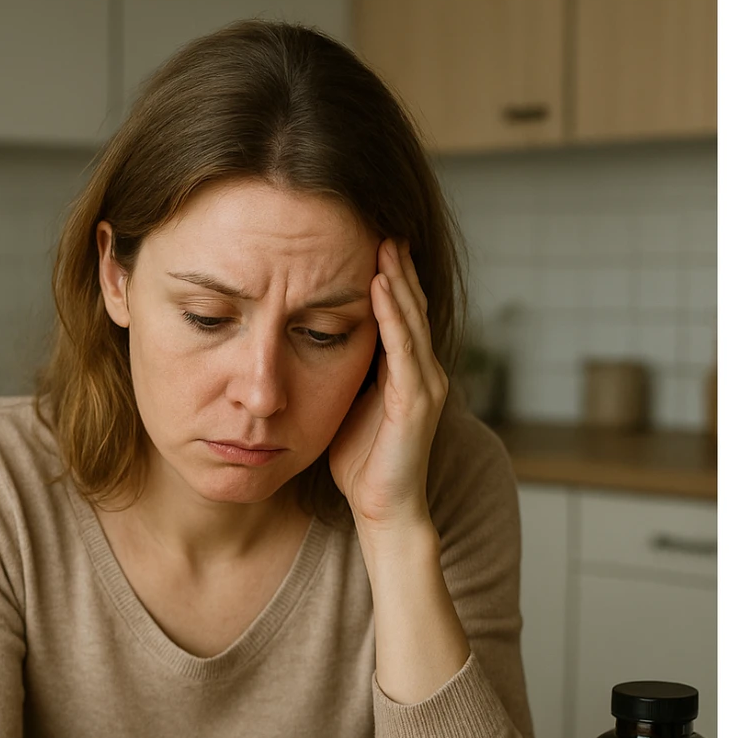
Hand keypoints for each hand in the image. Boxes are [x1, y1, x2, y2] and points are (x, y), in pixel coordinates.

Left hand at [328, 237, 448, 531]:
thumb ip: (344, 377)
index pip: (401, 315)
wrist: (385, 510)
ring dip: (397, 280)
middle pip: (411, 308)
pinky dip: (392, 315)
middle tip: (384, 226)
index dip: (390, 280)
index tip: (372, 243)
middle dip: (397, 267)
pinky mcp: (417, 401)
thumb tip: (314, 348)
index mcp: (407, 374)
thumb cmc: (363, 466)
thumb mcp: (347, 408)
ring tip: (384, 244)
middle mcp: (423, 373)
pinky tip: (380, 287)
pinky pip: (404, 348)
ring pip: (410, 320)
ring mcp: (424, 385)